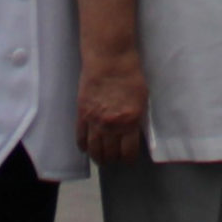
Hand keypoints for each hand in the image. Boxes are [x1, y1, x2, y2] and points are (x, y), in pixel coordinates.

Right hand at [76, 50, 149, 164]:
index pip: (128, 152)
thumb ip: (136, 118)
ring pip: (94, 150)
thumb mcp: (141, 99)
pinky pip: (80, 137)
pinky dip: (83, 146)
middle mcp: (112, 126)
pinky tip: (86, 149)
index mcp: (130, 122)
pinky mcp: (82, 115)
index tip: (128, 160)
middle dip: (113, 159)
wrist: (109, 60)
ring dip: (98, 157)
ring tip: (101, 159)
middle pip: (110, 153)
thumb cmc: (130, 75)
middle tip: (114, 160)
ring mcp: (94, 122)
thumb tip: (133, 132)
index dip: (128, 159)